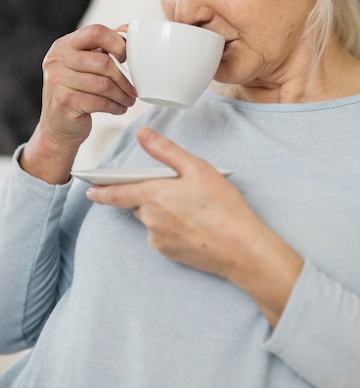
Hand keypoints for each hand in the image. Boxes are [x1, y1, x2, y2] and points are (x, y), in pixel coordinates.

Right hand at [20, 24, 136, 182]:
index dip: (117, 43)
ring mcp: (57, 80)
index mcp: (64, 45)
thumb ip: (100, 51)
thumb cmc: (77, 94)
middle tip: (134, 90)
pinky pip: (99, 101)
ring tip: (129, 100)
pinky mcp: (64, 101)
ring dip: (122, 95)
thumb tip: (127, 32)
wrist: (57, 128)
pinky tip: (119, 109)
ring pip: (104, 84)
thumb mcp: (83, 68)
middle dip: (124, 78)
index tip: (126, 58)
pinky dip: (115, 106)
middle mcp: (56, 59)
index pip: (96, 32)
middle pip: (103, 61)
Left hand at [87, 126, 303, 324]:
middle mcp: (151, 220)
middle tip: (174, 190)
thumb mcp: (197, 168)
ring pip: (150, 219)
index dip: (101, 190)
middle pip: (137, 204)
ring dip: (160, 211)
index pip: (117, 193)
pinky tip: (193, 223)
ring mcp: (158, 239)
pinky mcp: (168, 253)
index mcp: (155, 195)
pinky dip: (170, 227)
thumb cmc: (223, 206)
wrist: (241, 248)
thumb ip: (166, 150)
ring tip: (190, 207)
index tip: (90, 188)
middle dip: (147, 195)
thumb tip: (143, 134)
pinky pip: (161, 235)